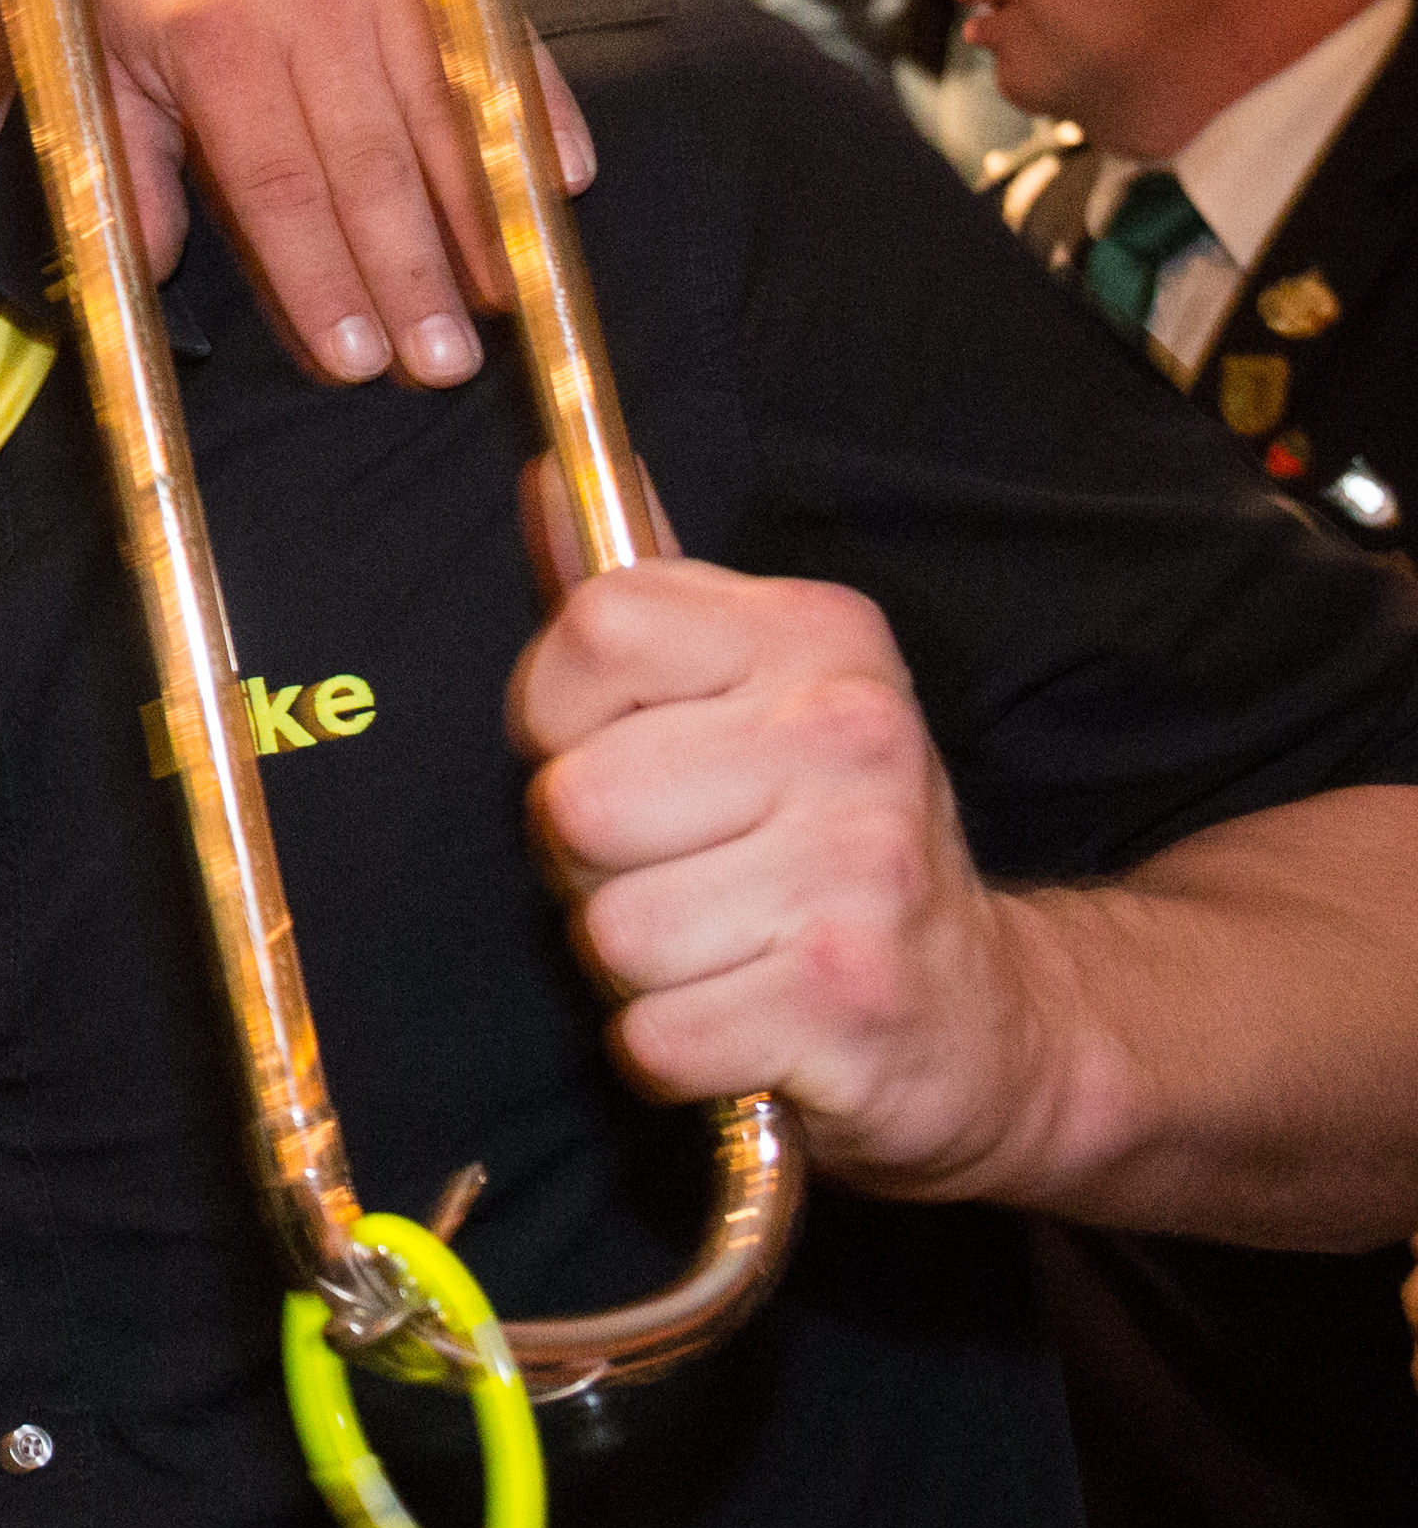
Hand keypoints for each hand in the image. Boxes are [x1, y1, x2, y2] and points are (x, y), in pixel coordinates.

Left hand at [89, 0, 593, 384]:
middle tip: (444, 363)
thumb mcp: (110, 71)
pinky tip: (564, 186)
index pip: (278, 183)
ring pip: (443, 112)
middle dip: (410, 271)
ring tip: (508, 300)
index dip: (320, 276)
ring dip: (481, 216)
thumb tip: (153, 270)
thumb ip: (130, 170)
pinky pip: (499, 42)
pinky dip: (539, 113)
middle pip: (370, 161)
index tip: (356, 358)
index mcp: (212, 36)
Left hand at [509, 532, 1052, 1197]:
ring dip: (636, 962)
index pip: (592, 631)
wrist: (982, 1018)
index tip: (620, 747)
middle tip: (683, 868)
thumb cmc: (823, 840)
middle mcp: (852, 735)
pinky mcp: (849, 1006)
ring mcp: (861, 872)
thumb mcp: (754, 689)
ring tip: (720, 941)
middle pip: (575, 800)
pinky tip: (741, 1016)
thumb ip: (641, 596)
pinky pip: (653, 1033)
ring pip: (608, 929)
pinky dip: (672, 1047)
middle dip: (592, 861)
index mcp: (817, 635)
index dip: (559, 713)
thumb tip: (545, 480)